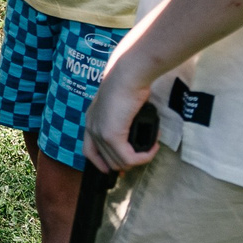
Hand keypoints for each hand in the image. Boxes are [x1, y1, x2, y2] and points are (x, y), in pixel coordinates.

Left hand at [82, 57, 158, 173]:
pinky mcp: (111, 136)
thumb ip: (121, 118)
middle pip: (107, 161)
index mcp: (91, 120)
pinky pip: (129, 158)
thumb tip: (134, 133)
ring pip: (120, 162)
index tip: (121, 167)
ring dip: (139, 159)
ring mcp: (100, 133)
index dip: (103, 163)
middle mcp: (91, 128)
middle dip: (128, 163)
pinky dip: (144, 157)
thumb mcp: (120, 104)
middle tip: (144, 155)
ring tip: (151, 147)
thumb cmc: (128, 83)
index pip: (89, 152)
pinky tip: (153, 148)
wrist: (127, 75)